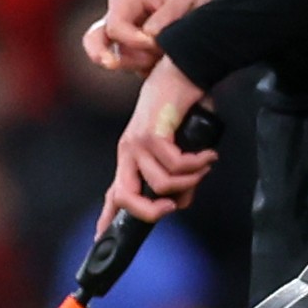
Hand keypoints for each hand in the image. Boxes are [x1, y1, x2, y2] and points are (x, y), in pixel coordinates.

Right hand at [86, 0, 212, 73]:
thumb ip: (170, 11)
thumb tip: (150, 33)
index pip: (116, 25)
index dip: (133, 39)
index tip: (155, 43)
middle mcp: (117, 15)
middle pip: (95, 39)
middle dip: (105, 55)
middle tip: (117, 65)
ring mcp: (121, 36)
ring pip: (113, 58)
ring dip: (137, 64)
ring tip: (159, 59)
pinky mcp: (131, 52)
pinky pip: (130, 67)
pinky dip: (145, 69)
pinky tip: (161, 63)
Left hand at [98, 57, 217, 228]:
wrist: (185, 68)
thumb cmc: (186, 105)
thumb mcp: (183, 148)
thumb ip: (179, 176)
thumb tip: (181, 200)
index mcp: (131, 155)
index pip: (114, 192)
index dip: (106, 218)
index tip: (99, 240)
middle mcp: (128, 150)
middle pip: (125, 198)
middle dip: (151, 212)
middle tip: (174, 207)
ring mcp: (136, 141)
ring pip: (161, 184)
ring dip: (190, 179)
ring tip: (205, 163)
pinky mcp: (151, 133)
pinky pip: (175, 165)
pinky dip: (197, 164)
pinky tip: (208, 154)